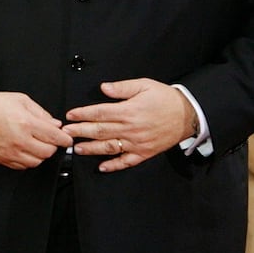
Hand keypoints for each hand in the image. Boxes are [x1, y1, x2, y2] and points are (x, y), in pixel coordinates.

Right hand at [0, 91, 72, 169]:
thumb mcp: (21, 100)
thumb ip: (41, 113)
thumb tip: (55, 124)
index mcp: (26, 123)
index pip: (55, 137)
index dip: (65, 138)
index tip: (66, 138)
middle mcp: (20, 140)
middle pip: (48, 152)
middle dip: (52, 145)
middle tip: (49, 138)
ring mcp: (11, 152)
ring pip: (37, 162)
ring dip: (40, 154)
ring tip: (35, 144)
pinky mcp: (4, 159)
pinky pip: (23, 166)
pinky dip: (28, 160)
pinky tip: (25, 150)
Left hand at [63, 79, 196, 172]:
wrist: (188, 115)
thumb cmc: (165, 99)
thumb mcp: (144, 85)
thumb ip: (122, 87)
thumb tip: (103, 88)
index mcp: (129, 111)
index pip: (99, 113)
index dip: (82, 114)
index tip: (70, 116)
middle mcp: (131, 129)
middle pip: (100, 131)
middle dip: (80, 132)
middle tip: (65, 133)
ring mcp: (137, 143)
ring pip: (109, 147)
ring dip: (91, 149)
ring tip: (77, 149)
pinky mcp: (144, 153)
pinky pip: (127, 161)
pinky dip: (113, 165)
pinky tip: (102, 167)